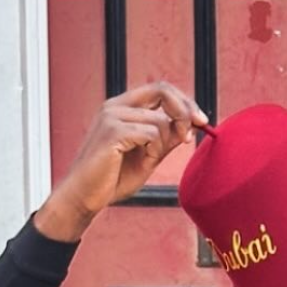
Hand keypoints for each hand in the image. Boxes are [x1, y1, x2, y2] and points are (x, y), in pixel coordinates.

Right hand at [35, 81, 207, 240]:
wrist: (85, 197)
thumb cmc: (112, 179)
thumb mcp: (146, 157)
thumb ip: (164, 140)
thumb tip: (189, 127)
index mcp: (123, 107)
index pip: (160, 89)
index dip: (185, 102)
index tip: (201, 121)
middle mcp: (116, 105)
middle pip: (163, 90)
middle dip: (185, 111)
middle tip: (191, 136)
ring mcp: (112, 115)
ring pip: (159, 120)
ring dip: (163, 145)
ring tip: (148, 160)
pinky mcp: (112, 131)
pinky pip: (151, 134)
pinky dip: (154, 150)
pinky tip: (143, 161)